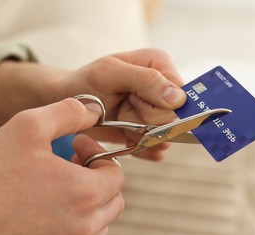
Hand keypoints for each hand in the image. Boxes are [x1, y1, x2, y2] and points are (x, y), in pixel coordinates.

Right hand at [0, 98, 123, 234]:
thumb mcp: (27, 127)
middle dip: (98, 176)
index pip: (116, 174)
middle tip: (71, 163)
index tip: (75, 146)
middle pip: (114, 199)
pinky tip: (49, 208)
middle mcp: (83, 228)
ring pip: (101, 222)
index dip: (98, 153)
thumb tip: (94, 110)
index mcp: (83, 194)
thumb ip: (67, 112)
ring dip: (90, 200)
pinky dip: (77, 222)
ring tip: (60, 185)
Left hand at [62, 48, 186, 159]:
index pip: (182, 96)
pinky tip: (125, 135)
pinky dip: (140, 147)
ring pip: (166, 136)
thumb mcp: (109, 74)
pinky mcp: (153, 131)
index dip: (157, 106)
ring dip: (140, 134)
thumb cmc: (87, 83)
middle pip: (173, 119)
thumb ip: (145, 80)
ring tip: (122, 119)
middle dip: (144, 120)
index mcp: (160, 65)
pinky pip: (158, 149)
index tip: (133, 100)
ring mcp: (160, 111)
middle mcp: (165, 87)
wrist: (73, 103)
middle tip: (123, 108)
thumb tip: (179, 98)